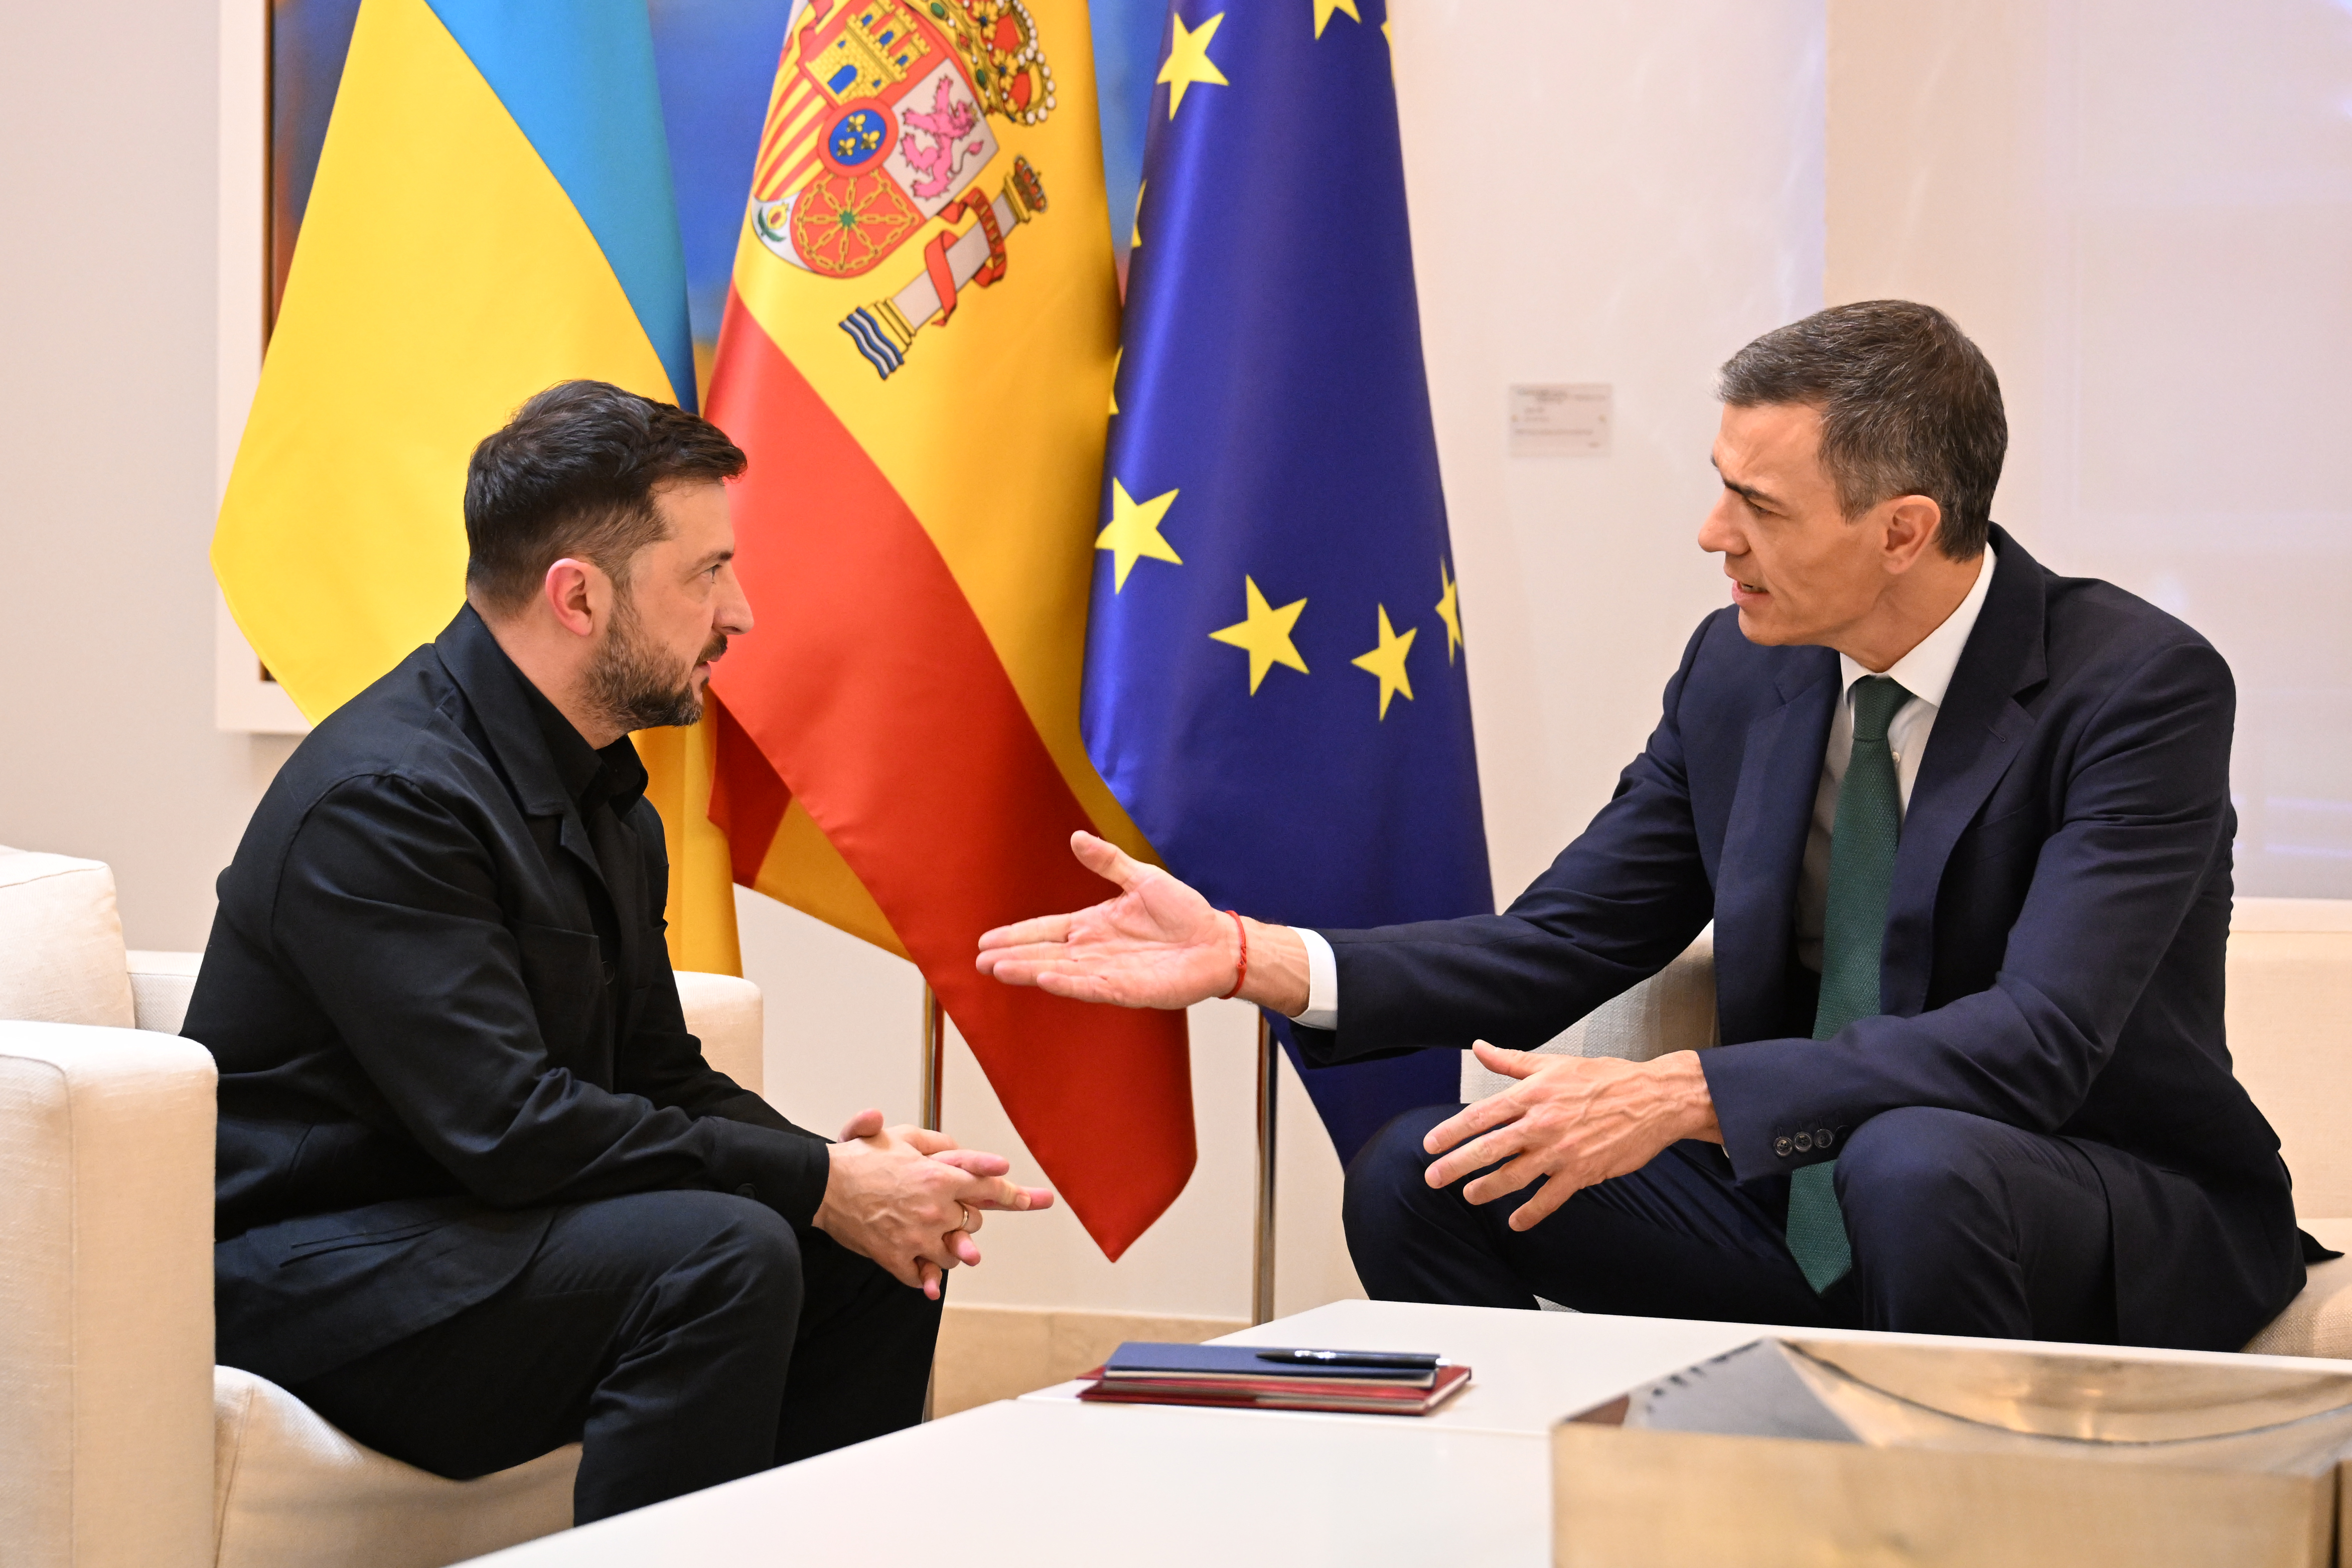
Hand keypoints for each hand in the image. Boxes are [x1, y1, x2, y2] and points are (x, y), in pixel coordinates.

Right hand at [818, 1109, 1054, 1297]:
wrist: (822, 1186)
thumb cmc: (860, 1158)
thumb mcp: (901, 1136)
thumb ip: (936, 1141)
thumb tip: (963, 1149)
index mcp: (939, 1177)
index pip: (989, 1188)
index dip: (1016, 1195)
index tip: (1037, 1199)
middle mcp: (934, 1209)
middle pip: (973, 1223)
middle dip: (967, 1218)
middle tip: (951, 1213)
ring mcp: (917, 1237)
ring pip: (954, 1254)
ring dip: (949, 1248)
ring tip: (932, 1237)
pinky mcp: (897, 1258)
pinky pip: (923, 1276)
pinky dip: (926, 1278)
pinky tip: (926, 1277)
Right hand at [974, 831, 1308, 1014]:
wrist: (1217, 941)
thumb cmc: (1183, 912)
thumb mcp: (1142, 878)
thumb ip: (1108, 861)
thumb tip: (1076, 837)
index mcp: (1093, 925)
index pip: (1046, 929)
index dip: (1017, 934)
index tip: (986, 941)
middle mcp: (1095, 951)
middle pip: (1044, 954)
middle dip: (1012, 957)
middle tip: (980, 962)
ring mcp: (1109, 972)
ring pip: (1060, 972)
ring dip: (1030, 970)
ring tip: (999, 969)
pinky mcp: (1128, 990)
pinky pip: (1092, 986)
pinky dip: (1067, 983)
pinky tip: (1044, 979)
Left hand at [1423, 1045, 1719, 1230]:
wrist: (1654, 1099)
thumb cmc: (1605, 1078)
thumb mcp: (1554, 1063)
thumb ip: (1511, 1061)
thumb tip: (1479, 1046)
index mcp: (1533, 1094)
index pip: (1480, 1115)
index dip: (1451, 1131)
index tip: (1430, 1144)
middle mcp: (1542, 1123)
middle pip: (1489, 1148)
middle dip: (1456, 1165)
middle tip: (1433, 1177)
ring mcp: (1562, 1151)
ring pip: (1514, 1176)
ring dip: (1487, 1189)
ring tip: (1468, 1195)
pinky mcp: (1583, 1172)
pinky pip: (1549, 1198)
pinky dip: (1530, 1213)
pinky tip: (1515, 1222)